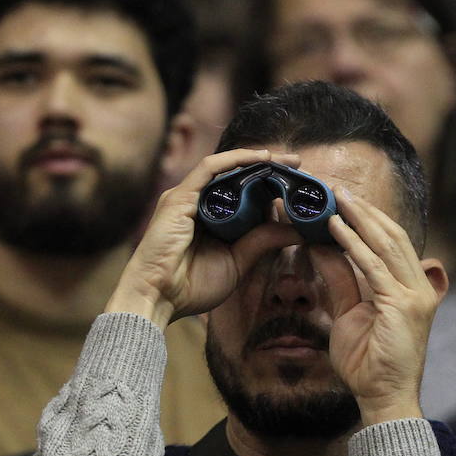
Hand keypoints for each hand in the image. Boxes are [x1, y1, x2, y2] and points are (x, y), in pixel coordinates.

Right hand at [105, 148, 301, 327]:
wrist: (157, 297)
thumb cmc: (192, 286)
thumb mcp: (238, 261)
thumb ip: (263, 242)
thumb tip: (298, 231)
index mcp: (212, 218)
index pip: (244, 192)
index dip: (270, 184)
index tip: (297, 182)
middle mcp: (199, 202)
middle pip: (237, 176)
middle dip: (268, 167)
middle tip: (297, 164)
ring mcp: (187, 197)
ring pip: (226, 168)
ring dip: (256, 159)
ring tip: (283, 159)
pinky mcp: (180, 197)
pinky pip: (210, 168)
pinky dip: (235, 159)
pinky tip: (259, 158)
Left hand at [318, 187, 444, 424]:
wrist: (382, 397)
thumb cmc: (368, 362)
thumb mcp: (349, 312)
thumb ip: (340, 279)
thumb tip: (321, 247)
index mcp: (413, 287)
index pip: (393, 243)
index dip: (370, 219)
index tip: (343, 201)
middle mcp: (421, 287)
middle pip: (393, 236)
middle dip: (365, 210)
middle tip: (338, 189)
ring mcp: (415, 296)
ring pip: (387, 244)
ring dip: (360, 218)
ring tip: (336, 198)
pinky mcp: (403, 306)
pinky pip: (375, 267)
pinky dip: (354, 244)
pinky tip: (336, 228)